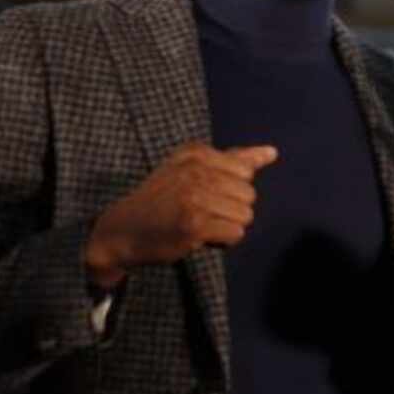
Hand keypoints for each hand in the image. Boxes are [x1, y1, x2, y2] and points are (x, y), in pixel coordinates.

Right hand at [84, 143, 277, 289]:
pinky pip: (236, 233)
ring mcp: (194, 197)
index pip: (245, 172)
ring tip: (200, 224)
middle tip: (200, 212)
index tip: (203, 193)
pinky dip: (223, 241)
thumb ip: (234, 160)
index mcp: (196, 153)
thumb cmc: (162, 200)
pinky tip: (200, 237)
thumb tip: (272, 152)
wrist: (121, 230)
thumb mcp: (192, 170)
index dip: (230, 189)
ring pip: (245, 216)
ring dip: (227, 226)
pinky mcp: (194, 224)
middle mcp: (195, 170)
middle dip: (231, 209)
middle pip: (249, 195)